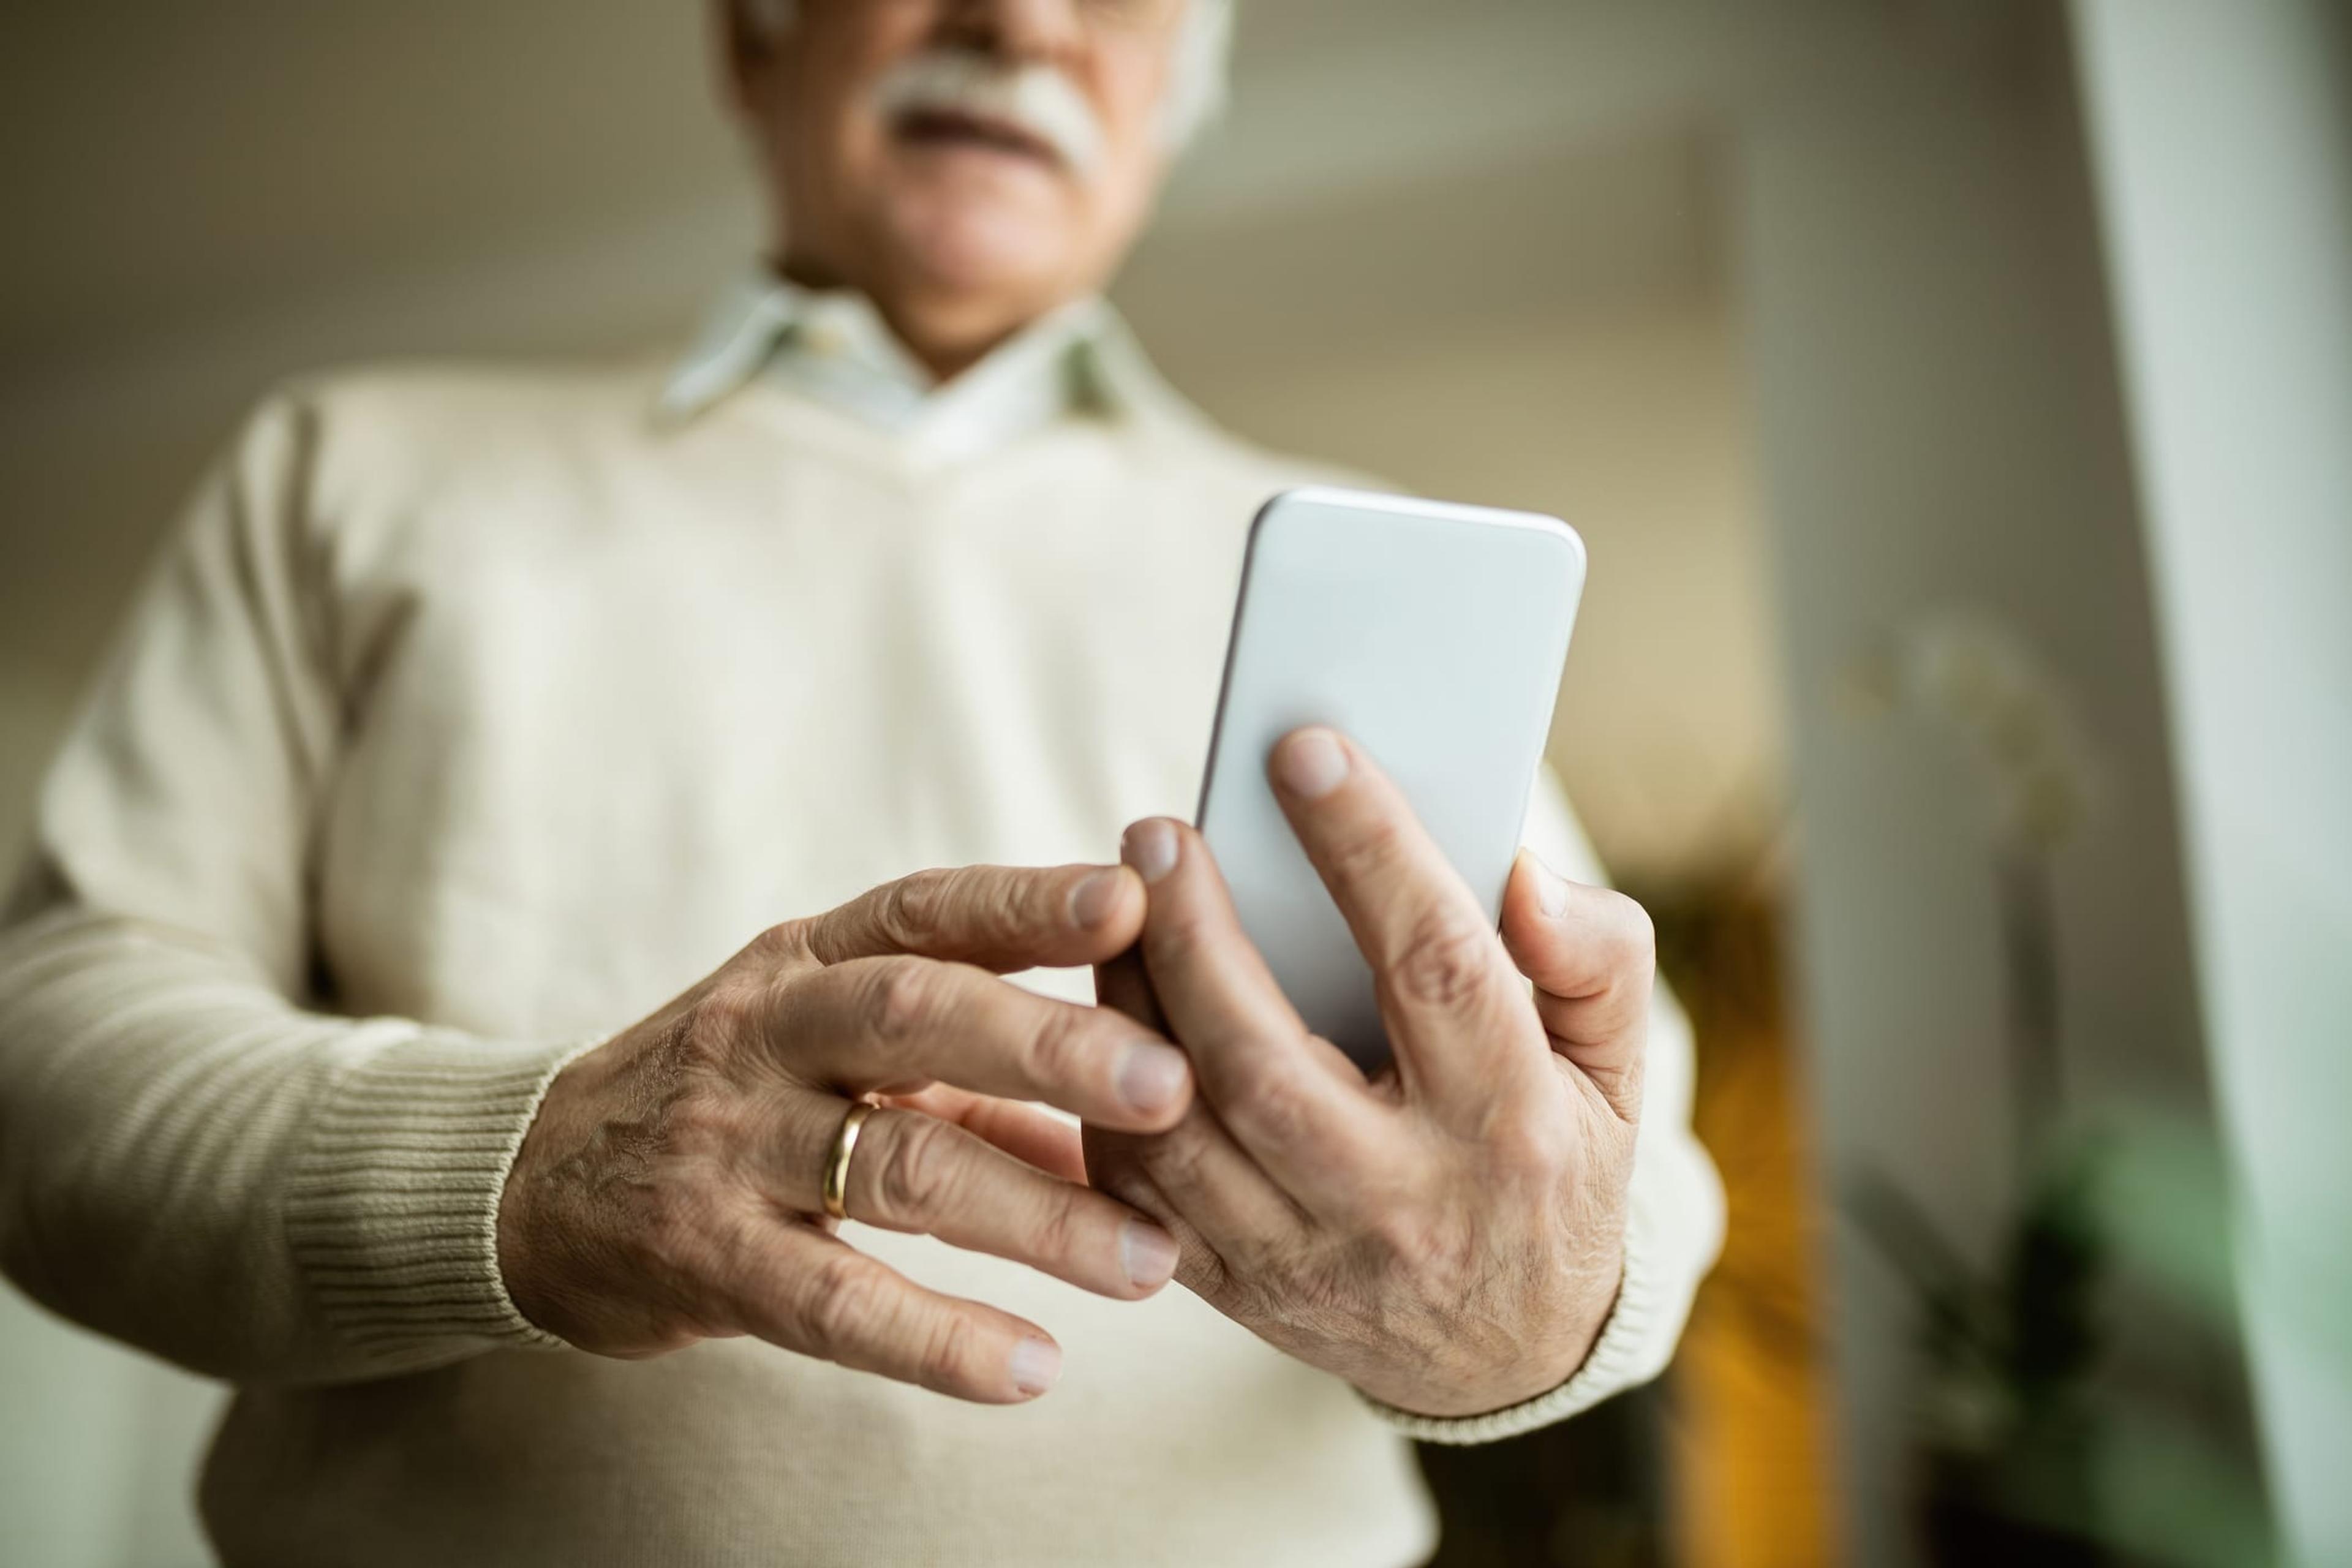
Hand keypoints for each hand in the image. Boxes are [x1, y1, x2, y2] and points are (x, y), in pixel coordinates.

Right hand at [496, 862, 1193, 1403]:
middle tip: (1171, 1085)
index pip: (927, 910)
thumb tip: (1139, 1120)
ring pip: (894, 1164)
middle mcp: (768, 1030)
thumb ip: (980, 1073)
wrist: (533, 1185)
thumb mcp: (834, 1044)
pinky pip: (833, 1301)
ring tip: (1150, 1261)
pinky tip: (1029, 1368)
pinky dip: (938, 1337)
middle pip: (914, 1015)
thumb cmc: (731, 1098)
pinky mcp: (707, 1257)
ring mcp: (731, 1144)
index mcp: (811, 960)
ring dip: (1035, 1214)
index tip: (1132, 900)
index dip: (1026, 902)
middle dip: (1050, 1046)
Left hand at [1085, 728, 1650, 1417]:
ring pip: (1177, 1130)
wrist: (1510, 1356)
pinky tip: (1102, 1011)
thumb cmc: (1554, 1166)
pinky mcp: (1236, 1288)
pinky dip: (1101, 1098)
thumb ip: (1594, 959)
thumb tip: (1520, 877)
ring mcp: (1307, 1257)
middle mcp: (1401, 1200)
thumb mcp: (1617, 1070)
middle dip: (1195, 934)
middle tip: (1159, 833)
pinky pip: (1138, 1191)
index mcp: (1509, 1126)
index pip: (1431, 966)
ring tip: (1114, 906)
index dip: (1366, 850)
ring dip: (1127, 1007)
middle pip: (1265, 1060)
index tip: (1305, 753)